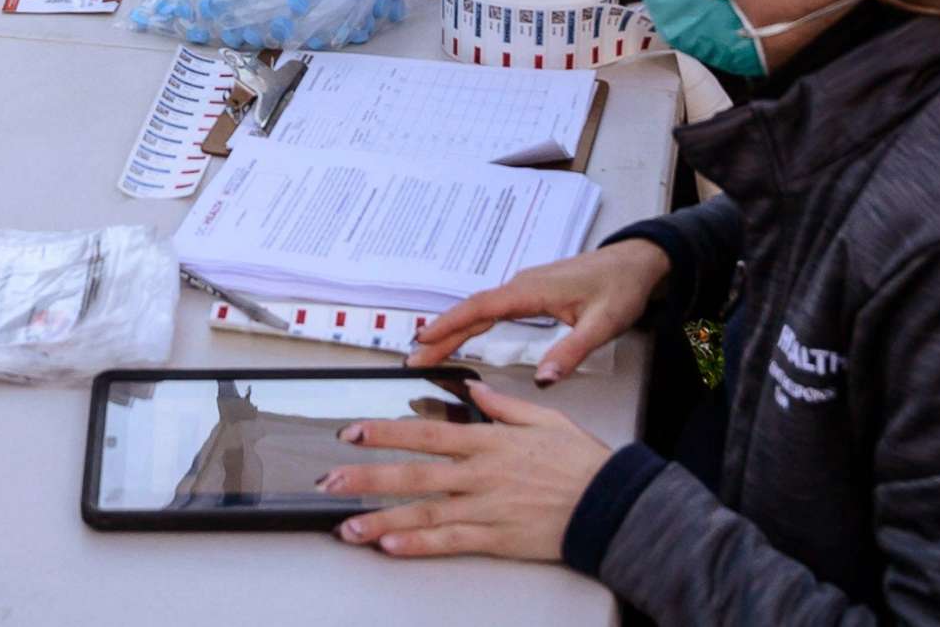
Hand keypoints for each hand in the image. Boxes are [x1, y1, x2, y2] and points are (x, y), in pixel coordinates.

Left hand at [319, 383, 611, 561]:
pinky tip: (392, 547)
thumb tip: (474, 391)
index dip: (385, 432)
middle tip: (329, 480)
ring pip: (425, 513)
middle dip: (367, 477)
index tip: (352, 431)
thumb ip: (503, 406)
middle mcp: (480, 473)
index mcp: (489, 441)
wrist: (611, 504)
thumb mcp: (544, 420)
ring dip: (382, 519)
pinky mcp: (497, 538)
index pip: (426, 432)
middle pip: (414, 474)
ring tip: (348, 526)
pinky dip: (420, 544)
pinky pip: (451, 542)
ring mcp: (486, 508)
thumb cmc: (582, 463)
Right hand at [406, 240, 669, 382]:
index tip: (423, 342)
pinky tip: (463, 335)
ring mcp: (524, 287)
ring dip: (453, 328)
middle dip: (441, 334)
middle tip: (413, 359)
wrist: (636, 263)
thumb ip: (571, 352)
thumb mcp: (602, 325)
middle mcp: (521, 285)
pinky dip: (471, 322)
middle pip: (472, 310)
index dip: (450, 326)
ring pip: (479, 309)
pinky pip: (491, 307)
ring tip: (428, 351)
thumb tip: (541, 381)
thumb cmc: (621, 290)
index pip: (480, 309)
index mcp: (531, 291)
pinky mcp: (531, 292)